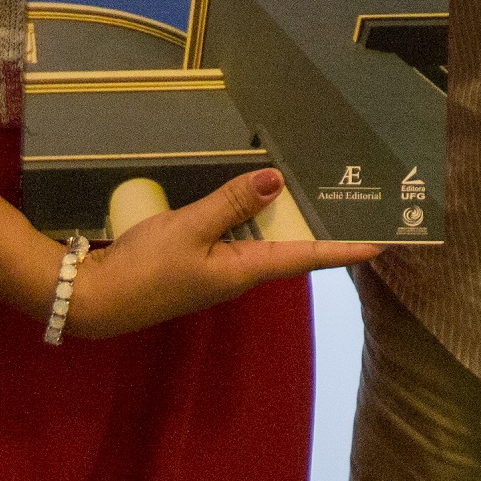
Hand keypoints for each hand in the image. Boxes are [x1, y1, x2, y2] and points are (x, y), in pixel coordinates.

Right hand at [61, 170, 388, 339]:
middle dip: (323, 226)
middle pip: (293, 247)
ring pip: (266, 239)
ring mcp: (220, 270)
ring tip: (320, 190)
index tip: (385, 242)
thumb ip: (230, 204)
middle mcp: (241, 273)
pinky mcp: (200, 263)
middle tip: (356, 200)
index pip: (308, 257)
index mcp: (246, 270)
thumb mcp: (188, 229)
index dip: (346, 248)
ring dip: (290, 218)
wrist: (96, 299)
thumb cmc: (143, 268)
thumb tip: (276, 181)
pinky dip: (255, 215)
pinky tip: (260, 196)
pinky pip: (241, 236)